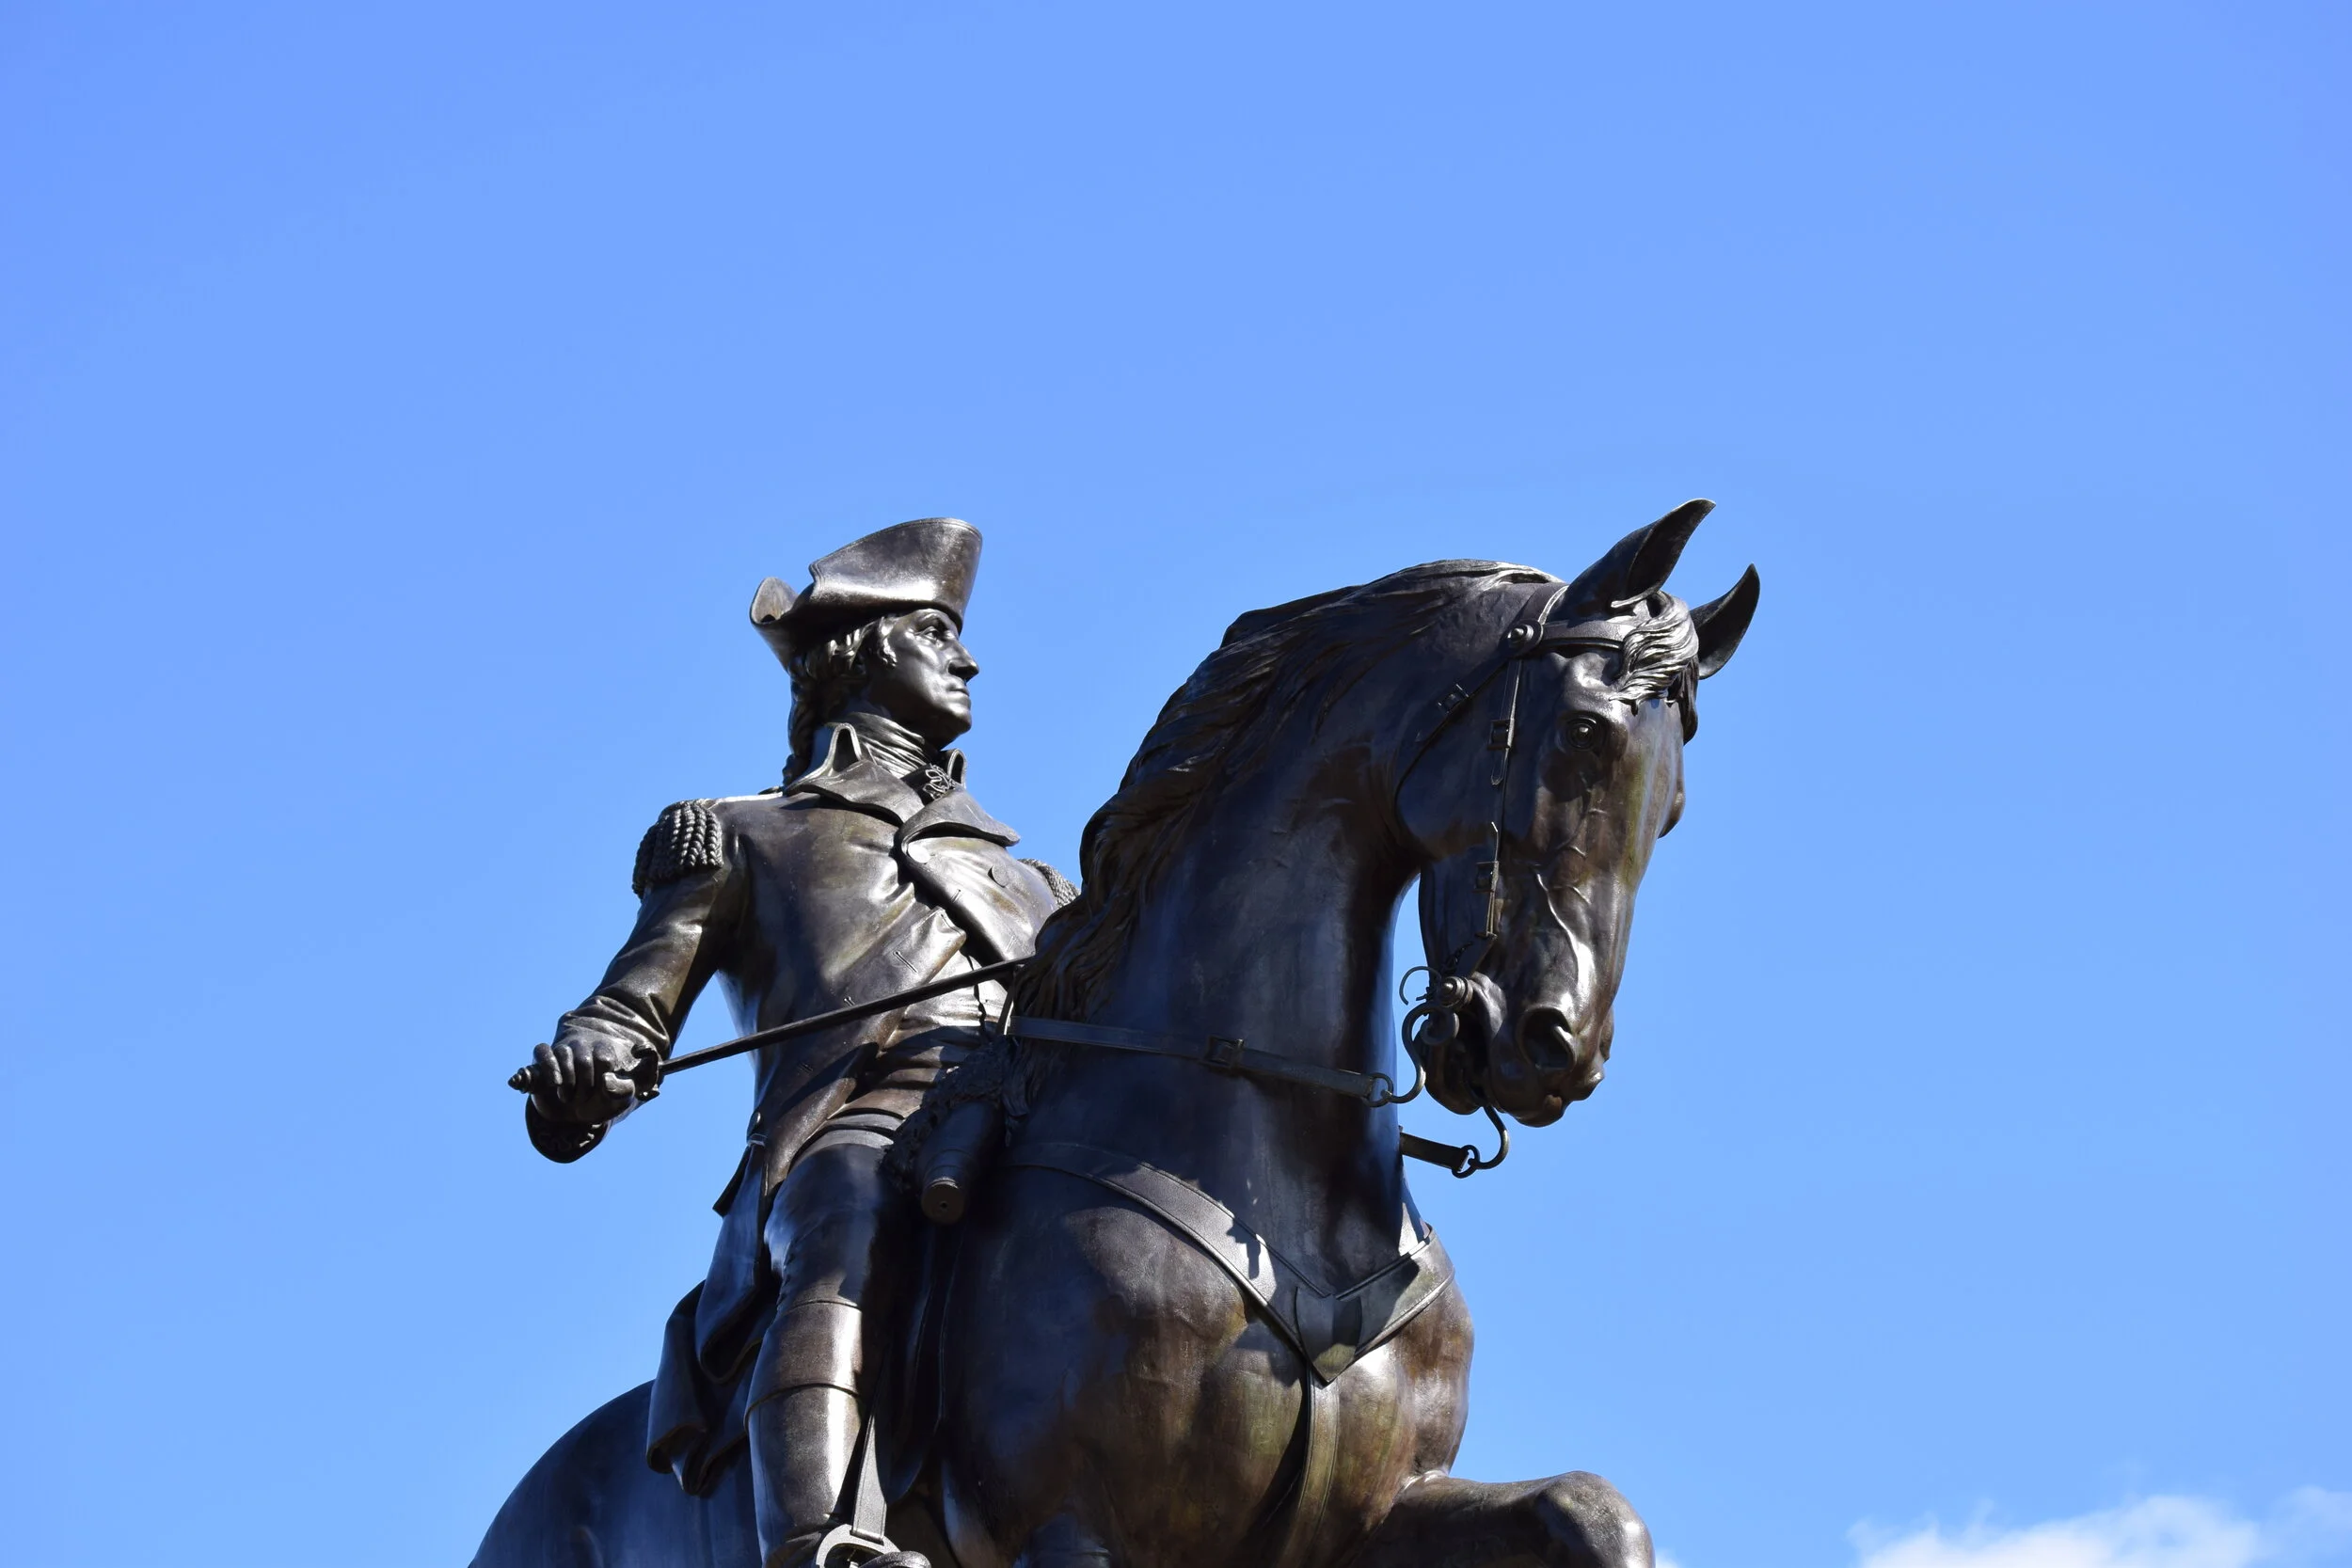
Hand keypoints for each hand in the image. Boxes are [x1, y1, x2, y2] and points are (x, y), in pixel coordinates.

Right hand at [528, 1034, 652, 1124]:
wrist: (575, 1115)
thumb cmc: (600, 1103)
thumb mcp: (619, 1102)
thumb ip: (623, 1091)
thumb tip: (606, 1080)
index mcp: (604, 1053)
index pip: (605, 1059)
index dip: (603, 1079)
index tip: (601, 1093)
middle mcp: (582, 1049)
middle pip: (584, 1059)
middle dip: (584, 1085)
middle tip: (583, 1100)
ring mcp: (561, 1054)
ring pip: (563, 1052)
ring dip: (566, 1079)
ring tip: (566, 1097)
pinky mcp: (542, 1062)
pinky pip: (541, 1051)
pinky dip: (545, 1066)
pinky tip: (552, 1084)